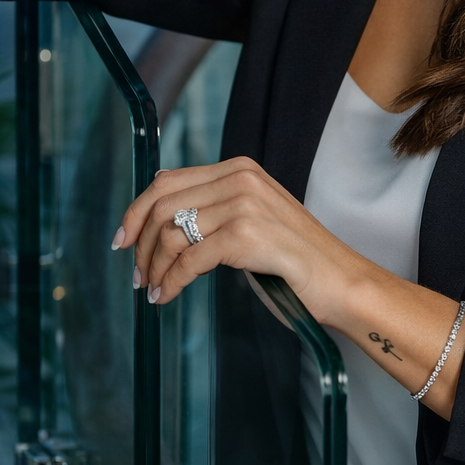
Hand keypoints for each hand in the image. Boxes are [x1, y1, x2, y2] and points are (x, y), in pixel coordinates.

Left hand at [114, 156, 358, 318]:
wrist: (341, 281)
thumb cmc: (297, 259)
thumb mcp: (253, 219)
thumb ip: (216, 210)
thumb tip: (165, 222)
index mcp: (240, 169)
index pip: (168, 180)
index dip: (137, 210)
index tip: (123, 239)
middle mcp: (240, 179)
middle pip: (162, 204)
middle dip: (140, 243)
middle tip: (137, 274)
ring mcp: (244, 205)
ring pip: (170, 233)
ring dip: (154, 267)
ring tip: (153, 289)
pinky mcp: (246, 236)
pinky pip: (189, 260)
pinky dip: (171, 282)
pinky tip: (167, 296)